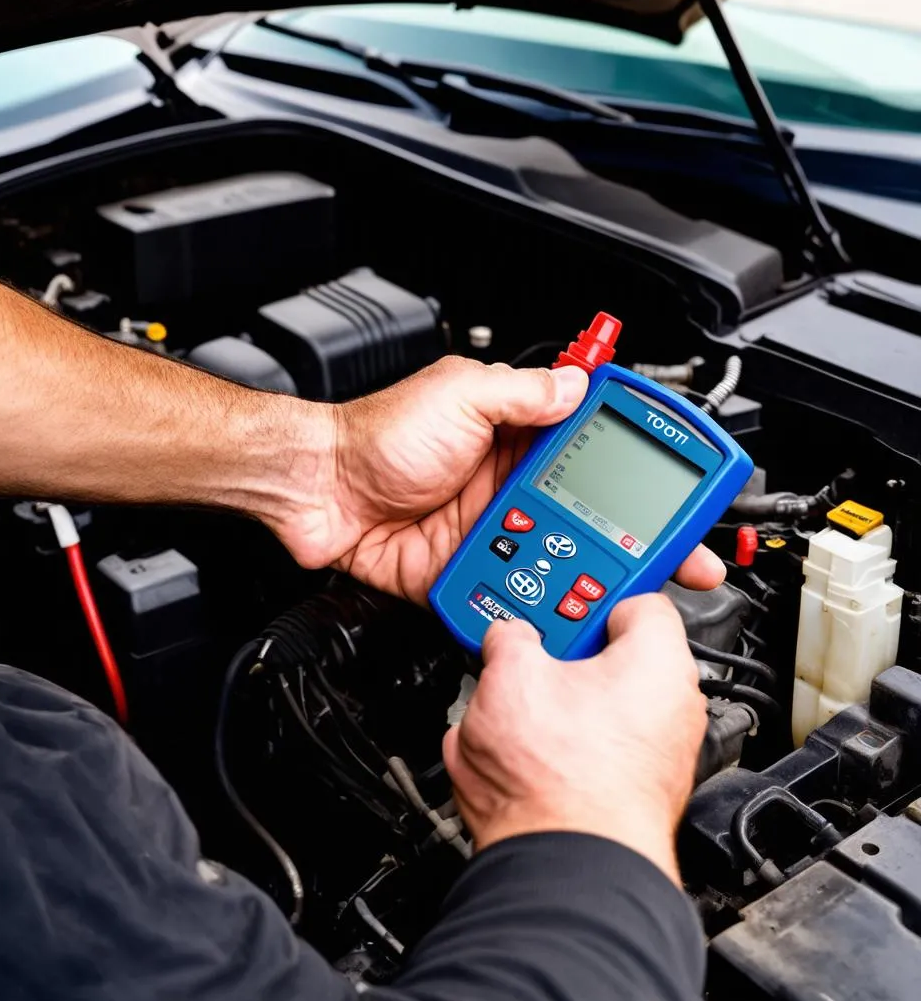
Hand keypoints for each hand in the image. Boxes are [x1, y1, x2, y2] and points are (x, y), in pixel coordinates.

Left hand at [277, 356, 724, 604]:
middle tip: (684, 561)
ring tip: (630, 591)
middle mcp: (508, 484)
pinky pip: (511, 590)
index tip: (681, 486)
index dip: (639, 466)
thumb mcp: (458, 395)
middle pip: (590, 513)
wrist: (316, 490)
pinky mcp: (467, 571)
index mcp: (514, 435)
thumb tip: (578, 386)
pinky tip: (565, 614)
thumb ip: (522, 395)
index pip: (593, 447)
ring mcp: (491, 530)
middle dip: (638, 538)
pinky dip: (536, 603)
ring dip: (591, 574)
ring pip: (558, 556)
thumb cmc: (374, 435)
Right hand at [443, 595, 706, 884]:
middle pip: (611, 654)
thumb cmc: (558, 776)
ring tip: (513, 705)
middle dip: (563, 653)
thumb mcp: (509, 674)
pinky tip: (524, 749)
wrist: (559, 864)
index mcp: (657, 660)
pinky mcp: (631, 792)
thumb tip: (505, 636)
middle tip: (524, 652)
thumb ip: (509, 635)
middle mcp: (672, 706)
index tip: (560, 593)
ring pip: (597, 704)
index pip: (634, 597)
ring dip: (557, 700)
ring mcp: (656, 755)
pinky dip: (564, 743)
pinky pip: (593, 748)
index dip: (589, 591)